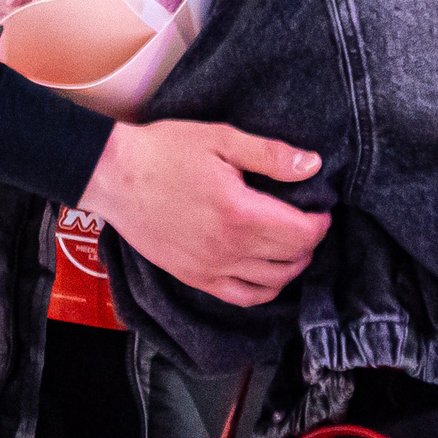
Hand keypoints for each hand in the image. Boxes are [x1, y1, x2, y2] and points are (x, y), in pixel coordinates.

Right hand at [80, 120, 328, 306]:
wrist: (114, 175)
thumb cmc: (165, 151)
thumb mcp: (221, 139)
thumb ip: (270, 155)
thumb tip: (313, 165)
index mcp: (240, 213)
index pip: (301, 232)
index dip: (321, 222)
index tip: (322, 208)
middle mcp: (228, 249)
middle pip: (291, 258)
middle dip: (310, 242)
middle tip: (310, 221)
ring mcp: (209, 269)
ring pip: (271, 283)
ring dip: (292, 266)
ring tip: (293, 245)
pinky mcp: (193, 278)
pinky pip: (241, 297)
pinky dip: (264, 290)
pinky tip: (268, 273)